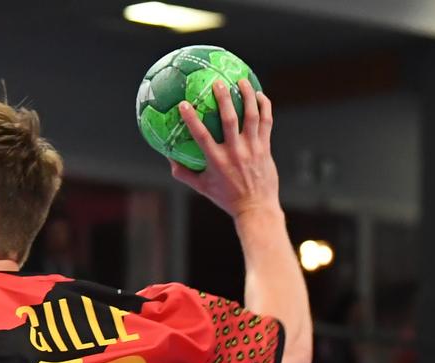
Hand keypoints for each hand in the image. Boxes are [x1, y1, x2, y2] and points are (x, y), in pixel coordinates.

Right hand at [169, 80, 277, 219]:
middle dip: (223, 99)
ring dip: (247, 95)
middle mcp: (235, 152)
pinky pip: (266, 122)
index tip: (184, 104)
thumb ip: (184, 173)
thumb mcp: (203, 188)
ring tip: (242, 81)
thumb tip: (168, 159)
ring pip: (251, 116)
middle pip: (229, 119)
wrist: (256, 208)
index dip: (192, 119)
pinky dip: (264, 106)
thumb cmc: (227, 198)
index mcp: (217, 161)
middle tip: (217, 83)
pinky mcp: (265, 147)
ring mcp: (252, 148)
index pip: (201, 136)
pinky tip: (259, 95)